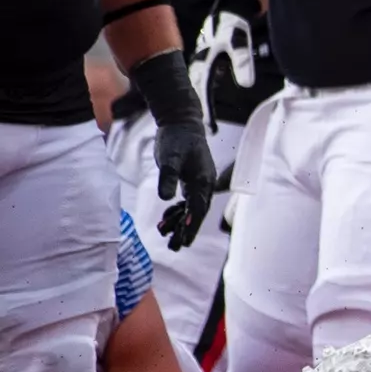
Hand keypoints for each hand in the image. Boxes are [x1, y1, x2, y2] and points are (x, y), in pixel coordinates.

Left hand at [153, 120, 215, 250]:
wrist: (181, 123)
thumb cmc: (177, 139)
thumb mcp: (170, 158)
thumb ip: (168, 177)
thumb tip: (166, 198)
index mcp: (203, 181)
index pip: (198, 208)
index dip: (192, 224)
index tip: (184, 239)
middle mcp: (203, 185)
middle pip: (196, 213)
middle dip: (186, 230)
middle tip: (175, 247)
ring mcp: (198, 184)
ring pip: (191, 209)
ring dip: (179, 223)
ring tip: (166, 236)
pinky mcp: (190, 181)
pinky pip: (186, 202)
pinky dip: (177, 212)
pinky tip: (166, 220)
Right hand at [189, 0, 259, 132]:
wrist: (231, 10)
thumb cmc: (234, 26)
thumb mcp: (239, 44)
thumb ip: (242, 63)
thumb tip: (247, 85)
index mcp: (203, 60)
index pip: (203, 90)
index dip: (206, 109)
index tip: (208, 127)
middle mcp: (198, 61)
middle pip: (196, 90)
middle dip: (198, 109)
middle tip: (204, 129)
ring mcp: (201, 60)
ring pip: (196, 85)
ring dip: (199, 102)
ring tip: (204, 121)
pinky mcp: (207, 59)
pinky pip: (202, 79)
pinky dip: (202, 91)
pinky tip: (205, 101)